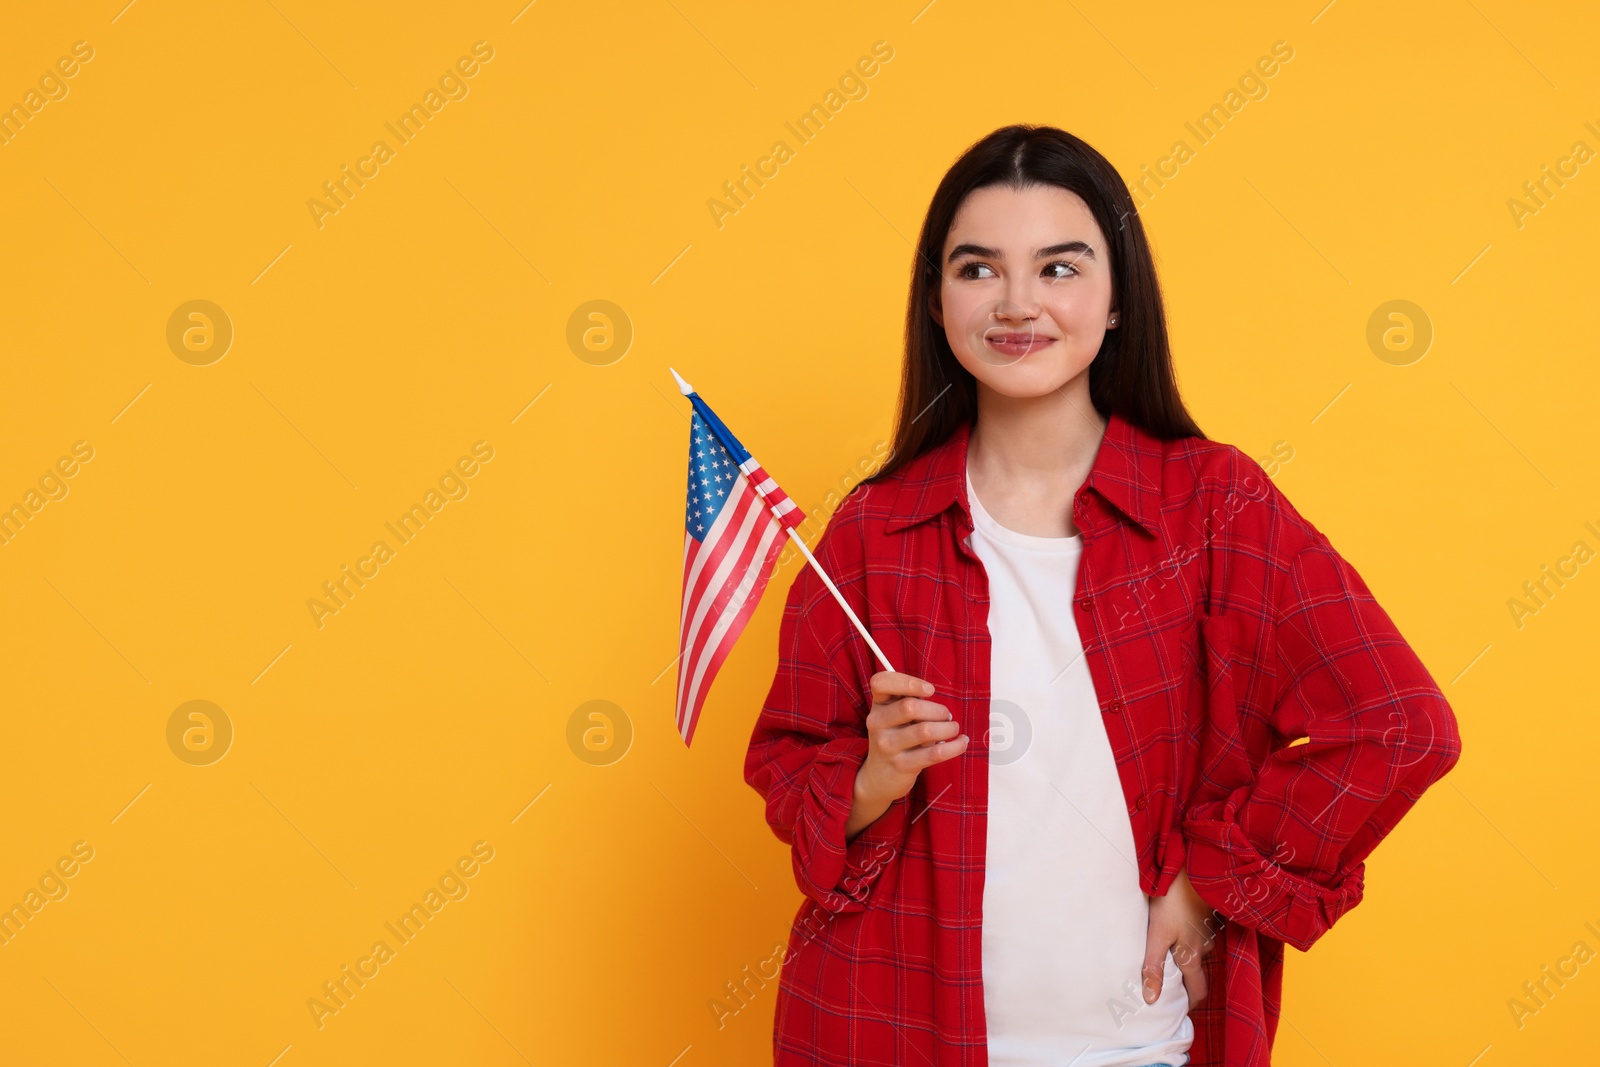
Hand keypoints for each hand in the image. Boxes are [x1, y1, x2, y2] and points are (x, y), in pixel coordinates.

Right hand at [845, 672, 967, 838]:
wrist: (879, 776)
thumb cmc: (895, 737)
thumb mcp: (893, 716)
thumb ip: (909, 701)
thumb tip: (941, 705)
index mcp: (878, 705)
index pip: (881, 683)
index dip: (907, 682)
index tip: (930, 690)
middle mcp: (878, 723)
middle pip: (910, 706)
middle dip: (937, 709)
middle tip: (946, 715)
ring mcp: (888, 746)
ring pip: (925, 730)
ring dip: (948, 727)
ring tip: (953, 728)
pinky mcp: (902, 765)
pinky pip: (935, 753)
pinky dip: (955, 746)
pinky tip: (962, 742)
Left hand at [1142, 866, 1217, 1008]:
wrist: (1191, 868)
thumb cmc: (1172, 902)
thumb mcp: (1158, 935)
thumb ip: (1154, 966)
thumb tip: (1151, 999)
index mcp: (1193, 956)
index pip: (1198, 990)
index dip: (1191, 1002)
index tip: (1180, 1008)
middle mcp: (1204, 947)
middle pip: (1198, 971)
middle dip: (1188, 981)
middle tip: (1171, 985)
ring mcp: (1208, 930)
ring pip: (1198, 950)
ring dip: (1187, 954)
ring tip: (1167, 952)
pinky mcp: (1206, 914)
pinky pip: (1199, 933)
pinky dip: (1189, 936)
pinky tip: (1176, 928)